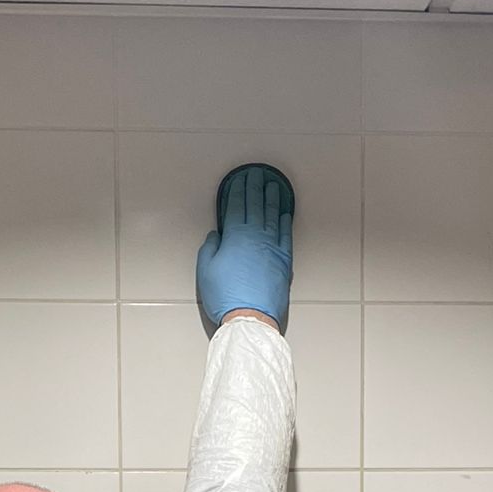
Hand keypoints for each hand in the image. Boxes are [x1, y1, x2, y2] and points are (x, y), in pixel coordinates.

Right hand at [196, 164, 293, 330]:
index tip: (239, 179)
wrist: (251, 317)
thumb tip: (216, 235)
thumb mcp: (206, 271)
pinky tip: (284, 213)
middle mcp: (255, 236)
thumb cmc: (226, 297)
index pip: (235, 206)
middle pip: (255, 205)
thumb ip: (210, 248)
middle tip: (256, 174)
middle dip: (255, 187)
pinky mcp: (284, 259)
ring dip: (272, 198)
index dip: (237, 190)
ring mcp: (272, 246)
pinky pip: (286, 234)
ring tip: (273, 185)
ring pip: (272, 215)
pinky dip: (285, 221)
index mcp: (235, 236)